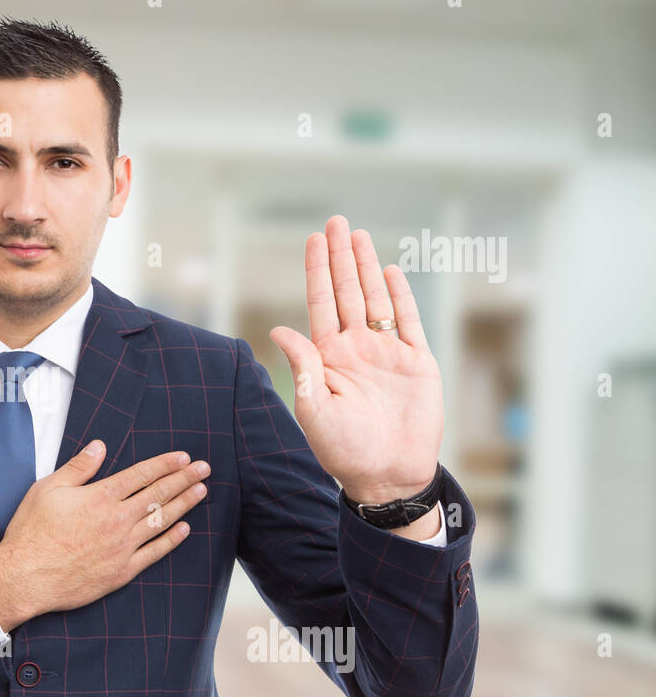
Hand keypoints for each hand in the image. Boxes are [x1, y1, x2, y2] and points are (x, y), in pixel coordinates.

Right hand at [0, 442, 209, 630]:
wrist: (26, 577)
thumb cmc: (32, 532)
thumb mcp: (47, 489)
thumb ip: (78, 467)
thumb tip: (99, 446)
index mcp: (100, 496)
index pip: (141, 474)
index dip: (165, 464)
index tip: (183, 457)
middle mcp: (117, 519)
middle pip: (158, 494)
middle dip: (184, 478)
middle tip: (204, 469)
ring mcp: (122, 547)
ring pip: (162, 521)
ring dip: (184, 504)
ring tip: (201, 491)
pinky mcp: (122, 571)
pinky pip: (154, 553)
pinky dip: (171, 539)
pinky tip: (184, 529)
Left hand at [268, 215, 442, 504]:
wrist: (388, 475)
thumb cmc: (345, 450)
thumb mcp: (315, 410)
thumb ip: (303, 368)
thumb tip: (279, 330)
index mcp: (328, 357)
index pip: (321, 303)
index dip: (318, 270)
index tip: (314, 239)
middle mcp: (355, 349)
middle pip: (347, 292)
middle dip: (341, 257)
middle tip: (337, 221)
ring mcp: (386, 353)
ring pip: (376, 299)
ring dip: (367, 267)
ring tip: (359, 236)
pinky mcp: (417, 363)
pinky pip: (408, 322)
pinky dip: (401, 296)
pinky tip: (390, 272)